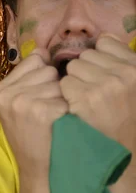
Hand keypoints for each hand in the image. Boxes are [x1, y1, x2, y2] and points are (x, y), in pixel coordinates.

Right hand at [0, 51, 68, 185]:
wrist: (37, 169)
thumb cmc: (32, 135)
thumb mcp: (19, 105)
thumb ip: (27, 78)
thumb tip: (44, 51)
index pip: (34, 60)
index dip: (44, 78)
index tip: (38, 98)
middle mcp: (6, 93)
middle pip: (47, 70)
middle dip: (53, 88)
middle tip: (44, 112)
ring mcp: (21, 102)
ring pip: (58, 83)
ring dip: (61, 100)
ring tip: (50, 119)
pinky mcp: (40, 111)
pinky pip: (65, 99)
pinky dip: (67, 112)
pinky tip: (56, 125)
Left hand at [60, 34, 135, 153]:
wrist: (124, 153)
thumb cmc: (126, 118)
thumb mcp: (132, 86)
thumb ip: (121, 61)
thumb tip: (103, 40)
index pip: (105, 43)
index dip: (98, 58)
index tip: (99, 73)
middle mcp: (125, 72)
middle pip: (86, 56)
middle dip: (84, 71)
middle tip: (91, 91)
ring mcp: (105, 84)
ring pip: (73, 68)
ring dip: (73, 82)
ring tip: (84, 99)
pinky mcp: (87, 98)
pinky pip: (64, 84)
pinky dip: (66, 95)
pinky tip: (76, 107)